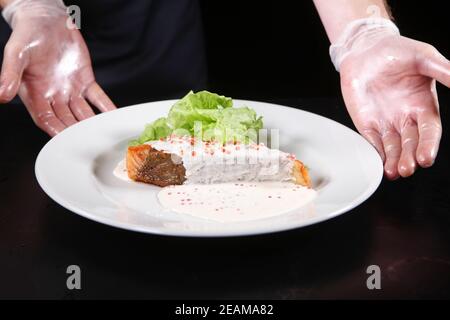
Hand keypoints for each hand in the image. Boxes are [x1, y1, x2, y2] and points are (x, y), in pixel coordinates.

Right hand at [0, 0, 115, 135]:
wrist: (46, 19)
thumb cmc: (27, 35)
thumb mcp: (16, 53)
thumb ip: (9, 74)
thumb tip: (1, 95)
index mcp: (34, 94)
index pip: (46, 119)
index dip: (55, 129)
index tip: (65, 138)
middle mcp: (54, 96)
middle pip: (66, 120)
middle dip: (76, 131)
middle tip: (89, 141)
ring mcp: (71, 90)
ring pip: (83, 113)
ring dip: (92, 123)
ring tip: (102, 134)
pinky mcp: (85, 82)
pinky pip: (98, 98)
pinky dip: (106, 107)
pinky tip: (113, 116)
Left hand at [340, 33, 448, 179]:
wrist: (364, 49)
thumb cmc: (396, 51)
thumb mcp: (423, 57)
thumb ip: (444, 71)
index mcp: (423, 106)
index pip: (429, 131)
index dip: (428, 145)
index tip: (426, 158)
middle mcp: (406, 118)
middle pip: (411, 144)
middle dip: (410, 158)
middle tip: (408, 169)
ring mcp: (386, 122)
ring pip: (392, 148)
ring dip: (393, 161)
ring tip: (394, 172)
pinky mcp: (367, 124)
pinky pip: (372, 142)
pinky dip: (375, 154)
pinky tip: (377, 165)